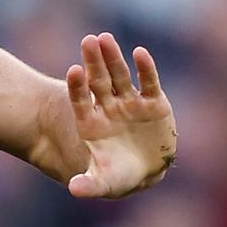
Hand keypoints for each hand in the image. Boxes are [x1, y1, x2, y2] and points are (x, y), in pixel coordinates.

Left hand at [64, 33, 175, 198]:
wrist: (144, 171)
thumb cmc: (118, 175)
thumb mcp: (105, 182)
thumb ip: (90, 184)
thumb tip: (74, 189)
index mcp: (92, 123)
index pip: (81, 101)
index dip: (78, 87)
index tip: (73, 71)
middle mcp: (108, 108)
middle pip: (99, 81)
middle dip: (94, 62)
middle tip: (88, 40)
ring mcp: (130, 103)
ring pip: (120, 76)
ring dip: (114, 58)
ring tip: (105, 38)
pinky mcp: (154, 103)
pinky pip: (149, 83)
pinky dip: (146, 68)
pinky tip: (140, 53)